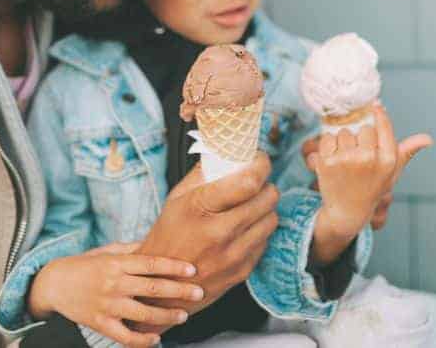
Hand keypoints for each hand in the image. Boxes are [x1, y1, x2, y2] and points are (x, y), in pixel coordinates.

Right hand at [28, 241, 202, 346]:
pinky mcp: (99, 323)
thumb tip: (159, 242)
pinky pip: (124, 336)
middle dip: (178, 291)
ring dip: (166, 316)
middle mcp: (114, 283)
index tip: (192, 269)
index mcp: (118, 262)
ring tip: (183, 315)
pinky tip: (156, 338)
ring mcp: (107, 305)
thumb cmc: (87, 263)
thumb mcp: (109, 250)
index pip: (151, 263)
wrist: (54, 283)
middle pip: (152, 288)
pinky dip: (141, 340)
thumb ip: (134, 249)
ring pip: (142, 313)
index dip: (173, 266)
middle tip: (198, 292)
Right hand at [133, 152, 278, 325]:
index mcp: (200, 208)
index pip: (248, 182)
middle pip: (267, 198)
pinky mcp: (241, 271)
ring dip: (266, 207)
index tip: (260, 159)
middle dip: (267, 184)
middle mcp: (219, 232)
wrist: (163, 283)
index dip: (261, 165)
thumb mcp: (177, 197)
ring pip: (272, 219)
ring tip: (252, 204)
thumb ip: (204, 173)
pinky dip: (259, 229)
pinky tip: (245, 226)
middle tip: (258, 181)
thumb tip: (227, 151)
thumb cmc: (169, 233)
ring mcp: (232, 255)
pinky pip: (265, 240)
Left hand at [308, 105, 431, 263]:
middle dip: (360, 136)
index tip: (375, 104)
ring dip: (343, 140)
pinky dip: (328, 145)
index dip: (379, 113)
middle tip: (359, 153)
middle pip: (363, 128)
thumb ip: (407, 151)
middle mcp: (368, 159)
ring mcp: (346, 160)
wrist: (348, 211)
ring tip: (346, 159)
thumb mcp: (393, 171)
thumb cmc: (373, 187)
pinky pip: (327, 138)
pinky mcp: (327, 162)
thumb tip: (428, 138)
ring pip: (344, 131)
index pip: (383, 126)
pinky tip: (333, 159)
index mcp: (387, 160)